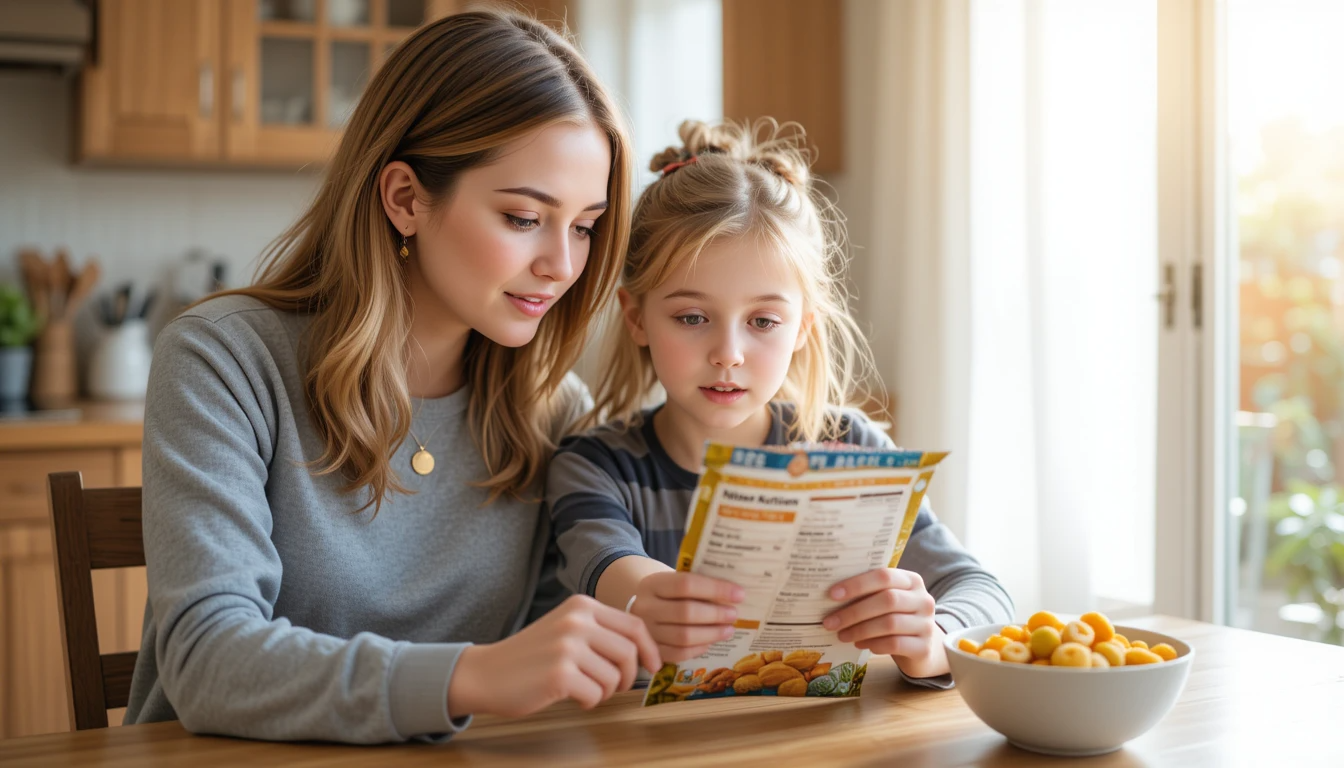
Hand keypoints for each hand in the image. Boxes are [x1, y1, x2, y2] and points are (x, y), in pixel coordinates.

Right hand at [447, 595, 660, 717]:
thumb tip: (644, 651)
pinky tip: (571, 697)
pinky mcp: (559, 674)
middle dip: (627, 676)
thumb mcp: (566, 629)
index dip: (650, 649)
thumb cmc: (531, 656)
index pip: (634, 625)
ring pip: (614, 677)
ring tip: (585, 689)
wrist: (486, 673)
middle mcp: (577, 621)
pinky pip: (595, 695)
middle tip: (614, 687)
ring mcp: (567, 647)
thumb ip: (600, 631)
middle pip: (629, 652)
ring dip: (605, 691)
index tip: (653, 666)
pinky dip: (589, 702)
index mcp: (582, 606)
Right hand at [630, 571, 744, 662]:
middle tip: (734, 614)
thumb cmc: (667, 594)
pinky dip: (698, 649)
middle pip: (686, 612)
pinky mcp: (650, 651)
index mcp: (653, 583)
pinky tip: (710, 642)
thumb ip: (698, 585)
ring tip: (728, 630)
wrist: (641, 609)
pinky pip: (678, 654)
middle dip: (715, 614)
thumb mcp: (675, 581)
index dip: (715, 589)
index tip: (739, 594)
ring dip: (711, 634)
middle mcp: (645, 607)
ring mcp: (646, 632)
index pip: (686, 584)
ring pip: (683, 637)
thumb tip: (734, 593)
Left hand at [822, 568, 948, 678]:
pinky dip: (873, 644)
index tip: (832, 594)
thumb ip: (868, 594)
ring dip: (860, 630)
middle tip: (830, 622)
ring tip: (842, 635)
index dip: (857, 584)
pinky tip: (860, 644)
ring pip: (889, 623)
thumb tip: (831, 596)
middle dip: (854, 611)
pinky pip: (895, 644)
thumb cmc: (896, 618)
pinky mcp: (923, 647)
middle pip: (887, 600)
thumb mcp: (886, 601)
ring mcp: (926, 624)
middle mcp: (923, 600)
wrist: (921, 647)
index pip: (884, 576)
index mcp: (911, 581)